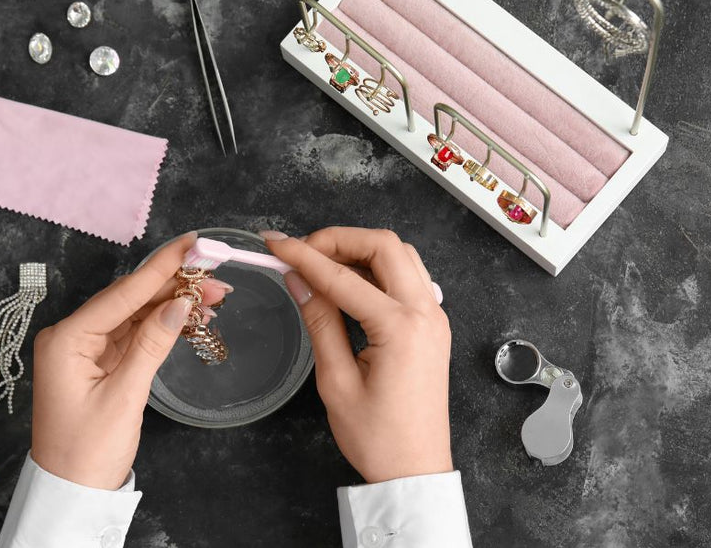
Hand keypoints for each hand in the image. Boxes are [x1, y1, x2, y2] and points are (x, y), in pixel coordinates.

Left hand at [30, 232, 230, 488]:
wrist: (73, 493)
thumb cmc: (87, 453)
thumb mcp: (124, 396)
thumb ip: (152, 344)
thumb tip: (179, 304)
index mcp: (66, 340)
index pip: (121, 294)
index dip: (160, 267)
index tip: (190, 243)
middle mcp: (71, 337)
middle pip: (129, 299)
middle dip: (173, 285)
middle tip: (215, 274)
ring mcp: (84, 350)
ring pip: (134, 314)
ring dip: (172, 304)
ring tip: (213, 295)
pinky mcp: (98, 364)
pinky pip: (133, 334)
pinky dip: (161, 325)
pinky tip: (189, 315)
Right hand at [263, 227, 452, 482]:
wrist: (415, 470)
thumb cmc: (377, 437)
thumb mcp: (336, 381)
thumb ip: (319, 322)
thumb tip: (298, 280)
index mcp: (401, 328)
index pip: (343, 278)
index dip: (304, 256)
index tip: (275, 246)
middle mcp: (426, 313)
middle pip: (384, 246)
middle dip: (338, 240)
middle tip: (301, 252)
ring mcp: (435, 317)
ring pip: (399, 255)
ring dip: (360, 250)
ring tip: (320, 264)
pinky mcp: (433, 326)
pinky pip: (407, 277)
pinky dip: (377, 269)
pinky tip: (347, 283)